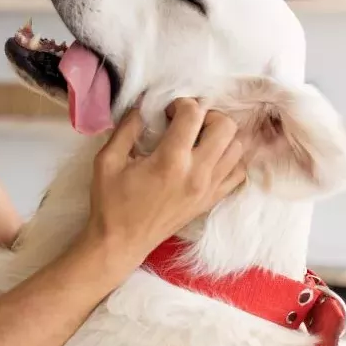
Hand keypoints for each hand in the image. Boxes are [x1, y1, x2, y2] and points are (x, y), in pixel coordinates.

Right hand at [84, 98, 246, 264]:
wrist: (122, 242)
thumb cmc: (111, 202)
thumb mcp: (107, 161)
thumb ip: (126, 129)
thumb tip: (142, 107)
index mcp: (170, 160)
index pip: (194, 115)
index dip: (181, 104)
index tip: (167, 112)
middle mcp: (197, 173)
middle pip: (226, 127)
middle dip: (208, 115)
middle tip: (187, 122)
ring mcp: (209, 188)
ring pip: (237, 148)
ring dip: (220, 136)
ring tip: (197, 139)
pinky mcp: (212, 200)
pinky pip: (238, 172)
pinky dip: (229, 159)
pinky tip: (208, 158)